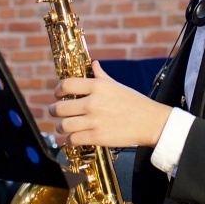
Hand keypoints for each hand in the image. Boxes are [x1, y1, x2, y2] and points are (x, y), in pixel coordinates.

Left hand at [49, 61, 169, 147]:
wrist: (150, 122)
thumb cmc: (134, 102)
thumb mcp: (116, 85)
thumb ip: (101, 75)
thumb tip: (93, 64)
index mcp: (97, 86)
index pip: (66, 85)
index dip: (57, 90)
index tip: (57, 95)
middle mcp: (93, 102)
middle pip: (60, 108)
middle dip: (54, 111)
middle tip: (55, 112)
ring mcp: (95, 121)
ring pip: (63, 125)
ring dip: (60, 127)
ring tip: (63, 127)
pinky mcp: (98, 137)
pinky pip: (73, 139)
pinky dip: (69, 140)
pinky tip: (72, 138)